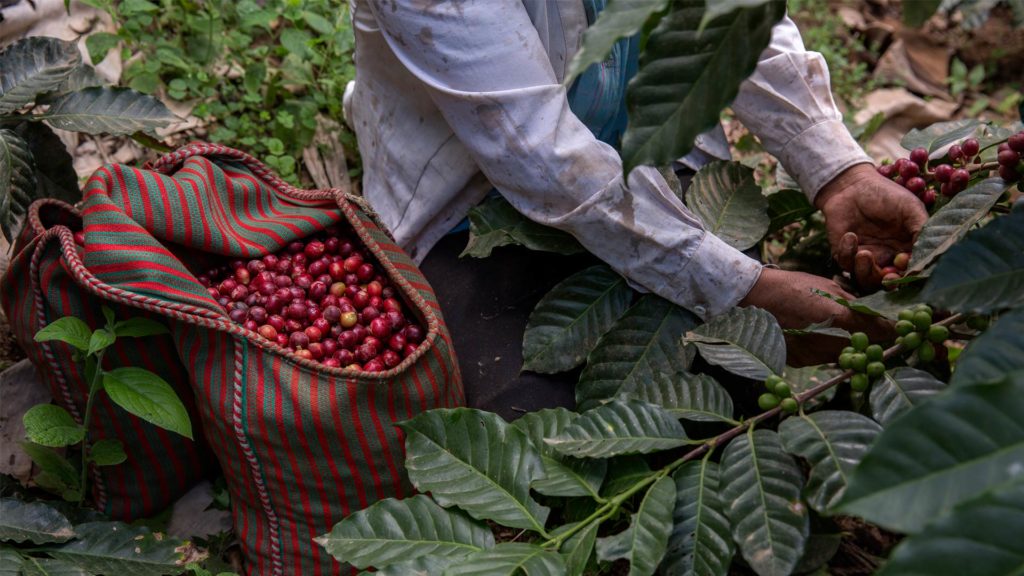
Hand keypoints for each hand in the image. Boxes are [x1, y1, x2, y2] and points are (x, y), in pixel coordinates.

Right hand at [740, 268, 892, 365]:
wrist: (753, 298)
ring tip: (840, 332)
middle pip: (866, 349)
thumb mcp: (830, 287)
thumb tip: (880, 316)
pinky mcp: (802, 362)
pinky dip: (826, 350)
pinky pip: (823, 358)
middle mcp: (831, 342)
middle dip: (872, 341)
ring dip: (849, 347)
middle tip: (871, 331)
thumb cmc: (793, 286)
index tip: (899, 328)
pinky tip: (816, 336)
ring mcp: (815, 355)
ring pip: (845, 357)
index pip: (884, 332)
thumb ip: (857, 305)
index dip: (893, 330)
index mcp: (842, 319)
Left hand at [815, 164, 927, 288]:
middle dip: (888, 283)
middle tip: (886, 278)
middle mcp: (888, 257)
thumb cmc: (885, 194)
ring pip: (866, 279)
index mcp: (907, 248)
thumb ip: (922, 230)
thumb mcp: (910, 208)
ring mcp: (866, 257)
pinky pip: (846, 264)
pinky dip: (847, 253)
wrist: (851, 185)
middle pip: (889, 282)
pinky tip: (849, 235)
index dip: (909, 273)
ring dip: (865, 270)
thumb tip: (931, 254)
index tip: (904, 264)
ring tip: (864, 253)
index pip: (911, 270)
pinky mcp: (845, 254)